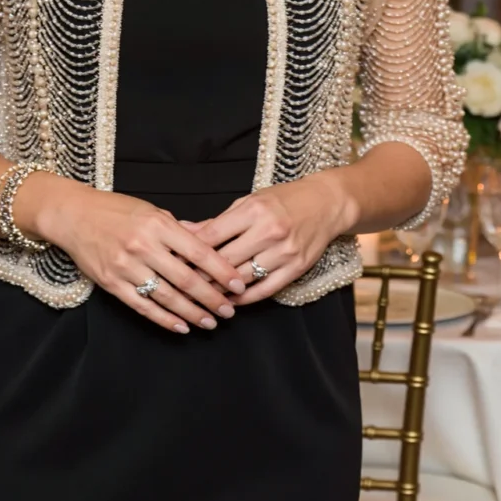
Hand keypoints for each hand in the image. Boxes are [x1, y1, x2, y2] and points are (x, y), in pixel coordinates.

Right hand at [24, 180, 247, 334]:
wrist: (72, 216)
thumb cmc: (115, 210)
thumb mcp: (151, 211)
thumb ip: (181, 229)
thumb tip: (211, 242)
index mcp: (158, 225)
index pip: (198, 252)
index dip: (222, 271)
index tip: (238, 285)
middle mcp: (143, 246)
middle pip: (186, 279)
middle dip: (212, 298)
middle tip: (229, 310)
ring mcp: (126, 266)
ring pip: (166, 297)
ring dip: (192, 313)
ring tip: (210, 322)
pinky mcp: (111, 283)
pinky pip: (142, 306)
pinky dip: (164, 319)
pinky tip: (181, 326)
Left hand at [187, 172, 355, 305]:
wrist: (326, 204)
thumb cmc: (283, 200)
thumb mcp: (249, 202)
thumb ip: (218, 221)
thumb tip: (184, 230)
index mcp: (254, 211)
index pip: (213, 235)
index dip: (190, 251)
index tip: (174, 261)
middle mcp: (269, 231)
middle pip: (225, 260)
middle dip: (200, 274)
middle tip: (181, 285)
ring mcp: (284, 252)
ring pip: (243, 278)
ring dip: (220, 290)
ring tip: (201, 296)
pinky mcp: (296, 268)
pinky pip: (265, 289)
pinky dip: (244, 298)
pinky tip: (230, 300)